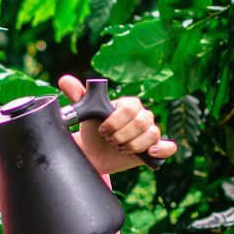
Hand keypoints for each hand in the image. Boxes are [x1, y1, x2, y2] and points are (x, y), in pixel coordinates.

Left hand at [57, 75, 178, 174]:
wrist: (94, 154)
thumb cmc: (92, 130)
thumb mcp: (85, 114)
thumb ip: (78, 96)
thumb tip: (64, 80)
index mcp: (128, 105)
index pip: (130, 107)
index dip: (116, 121)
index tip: (102, 130)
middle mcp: (143, 116)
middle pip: (142, 121)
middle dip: (122, 134)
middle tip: (109, 140)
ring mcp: (150, 132)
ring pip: (152, 135)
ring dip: (132, 145)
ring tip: (118, 148)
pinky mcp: (155, 148)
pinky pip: (169, 147)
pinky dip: (163, 149)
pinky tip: (151, 152)